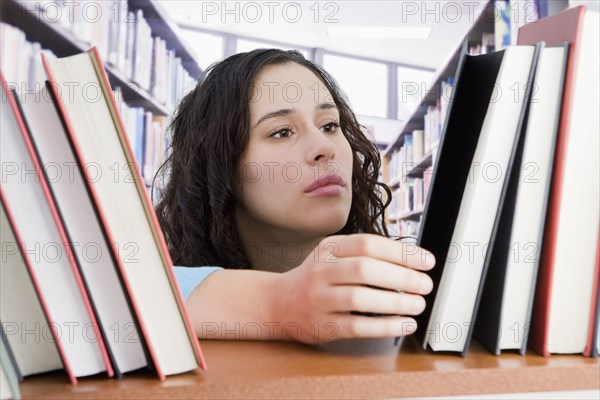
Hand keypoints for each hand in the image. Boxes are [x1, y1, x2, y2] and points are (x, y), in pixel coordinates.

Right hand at [271, 233, 434, 343]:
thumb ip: (364, 255)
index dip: (401, 252)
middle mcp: (321, 271)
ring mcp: (318, 298)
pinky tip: (404, 324)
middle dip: (402, 277)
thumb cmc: (316, 279)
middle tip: (425, 284)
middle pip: (365, 269)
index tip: (426, 261)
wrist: (278, 303)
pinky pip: (356, 326)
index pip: (368, 244)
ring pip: (359, 298)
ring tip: (418, 304)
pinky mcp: (321, 325)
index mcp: (329, 249)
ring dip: (395, 302)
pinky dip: (384, 327)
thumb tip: (410, 260)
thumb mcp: (333, 257)